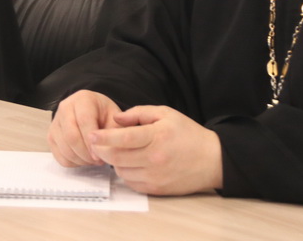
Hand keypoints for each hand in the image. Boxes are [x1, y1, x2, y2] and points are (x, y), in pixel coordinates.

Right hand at [48, 90, 122, 166]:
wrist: (91, 110)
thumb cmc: (104, 114)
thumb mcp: (115, 117)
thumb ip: (115, 131)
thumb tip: (108, 149)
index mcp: (82, 99)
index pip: (84, 121)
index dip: (91, 142)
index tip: (100, 157)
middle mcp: (65, 108)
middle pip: (71, 136)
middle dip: (86, 154)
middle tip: (98, 161)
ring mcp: (55, 122)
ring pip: (64, 148)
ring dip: (81, 160)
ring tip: (93, 160)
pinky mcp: (51, 136)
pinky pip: (59, 156)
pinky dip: (73, 163)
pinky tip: (83, 159)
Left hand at [88, 105, 222, 195]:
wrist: (212, 160)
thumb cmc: (188, 134)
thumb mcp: (166, 114)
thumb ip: (138, 113)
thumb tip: (116, 119)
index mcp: (157, 137)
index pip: (124, 138)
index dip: (104, 137)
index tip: (91, 135)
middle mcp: (155, 158)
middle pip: (118, 157)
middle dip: (102, 150)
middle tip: (94, 143)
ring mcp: (155, 176)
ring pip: (122, 171)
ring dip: (114, 161)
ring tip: (116, 151)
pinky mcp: (156, 189)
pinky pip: (131, 182)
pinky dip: (125, 173)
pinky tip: (129, 163)